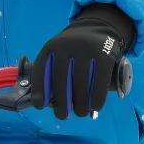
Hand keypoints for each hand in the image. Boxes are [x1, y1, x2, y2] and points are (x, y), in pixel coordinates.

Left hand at [30, 4, 134, 118]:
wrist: (97, 27)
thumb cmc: (73, 49)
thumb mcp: (58, 52)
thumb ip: (53, 71)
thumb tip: (50, 102)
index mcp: (51, 47)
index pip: (41, 70)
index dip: (39, 90)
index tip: (40, 106)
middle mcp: (66, 46)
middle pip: (61, 80)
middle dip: (61, 103)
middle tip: (62, 116)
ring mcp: (86, 49)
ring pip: (81, 83)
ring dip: (80, 104)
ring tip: (80, 113)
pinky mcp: (104, 54)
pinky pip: (99, 81)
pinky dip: (97, 98)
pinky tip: (95, 107)